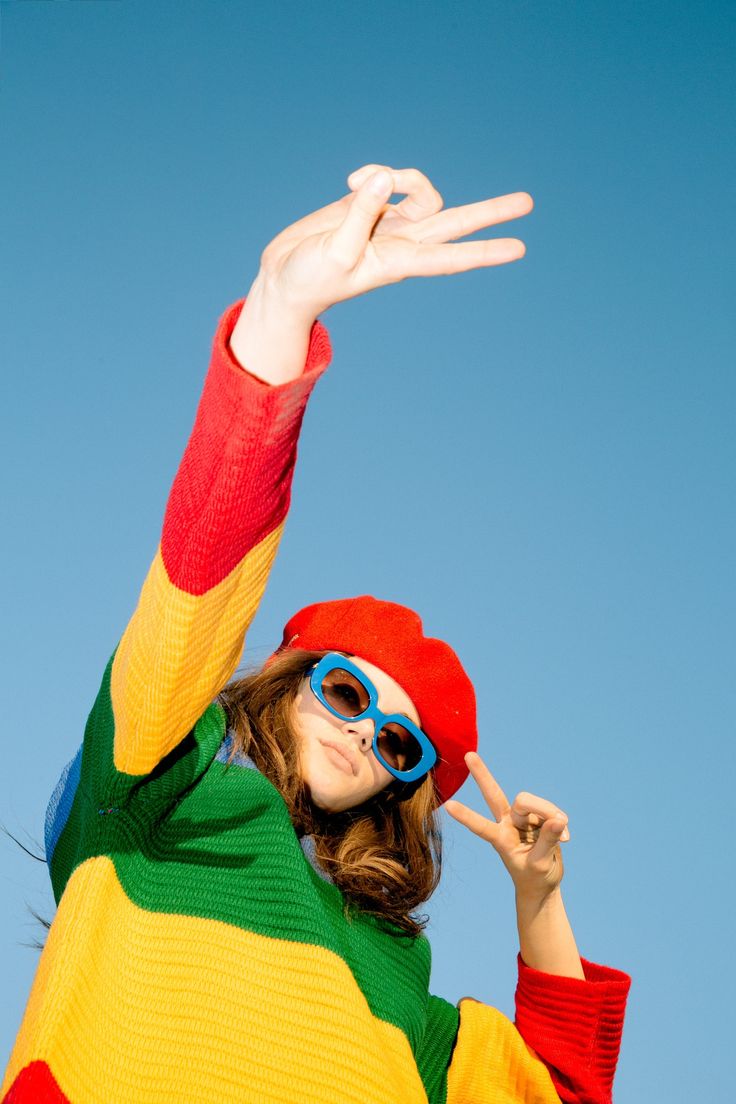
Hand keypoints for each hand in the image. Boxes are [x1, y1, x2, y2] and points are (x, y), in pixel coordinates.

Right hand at [253, 163, 532, 319]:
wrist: (284, 277)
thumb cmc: (309, 278)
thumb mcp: (333, 250)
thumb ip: (359, 214)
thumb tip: (381, 180)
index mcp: (399, 262)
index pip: (451, 256)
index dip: (485, 250)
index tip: (520, 249)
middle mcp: (403, 242)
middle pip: (456, 222)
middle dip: (490, 213)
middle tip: (528, 203)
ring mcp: (390, 223)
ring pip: (419, 190)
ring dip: (399, 175)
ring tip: (358, 182)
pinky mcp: (372, 206)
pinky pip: (388, 178)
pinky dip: (374, 173)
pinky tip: (352, 180)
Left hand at [445, 752, 569, 901]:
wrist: (542, 885)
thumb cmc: (535, 878)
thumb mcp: (540, 864)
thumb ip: (548, 840)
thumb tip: (558, 819)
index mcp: (500, 839)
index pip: (481, 826)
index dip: (467, 816)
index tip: (449, 805)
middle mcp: (507, 823)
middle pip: (495, 794)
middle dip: (482, 775)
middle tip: (468, 755)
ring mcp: (522, 818)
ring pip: (534, 803)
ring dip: (550, 814)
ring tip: (563, 837)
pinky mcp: (538, 816)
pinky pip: (552, 811)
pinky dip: (561, 823)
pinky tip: (565, 838)